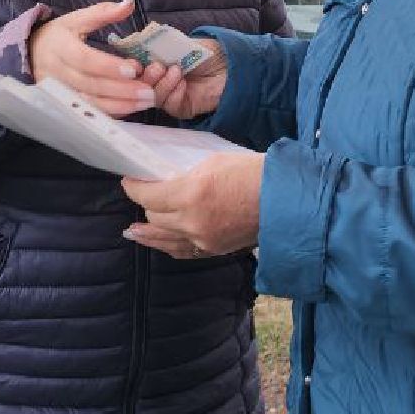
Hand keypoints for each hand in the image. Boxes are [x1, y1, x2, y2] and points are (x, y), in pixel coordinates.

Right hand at [29, 0, 154, 117]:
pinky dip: (112, 112)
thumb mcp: (76, 19)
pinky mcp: (66, 104)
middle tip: (148, 91)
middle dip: (121, 89)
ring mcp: (61, 92)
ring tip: (146, 102)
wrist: (32, 54)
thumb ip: (102, 12)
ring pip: (91, 103)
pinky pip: (90, 112)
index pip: (84, 59)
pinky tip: (132, 108)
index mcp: (60, 47)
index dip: (108, 66)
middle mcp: (58, 73)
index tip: (134, 68)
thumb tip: (129, 4)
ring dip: (120, 104)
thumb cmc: (59, 35)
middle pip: (90, 84)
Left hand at [121, 151, 262, 258]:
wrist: (285, 198)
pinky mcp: (214, 250)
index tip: (129, 181)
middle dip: (146, 205)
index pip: (148, 196)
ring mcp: (203, 239)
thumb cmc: (252, 172)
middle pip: (154, 217)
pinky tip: (158, 243)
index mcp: (190, 194)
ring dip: (148, 232)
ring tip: (132, 232)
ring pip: (164, 239)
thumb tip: (168, 182)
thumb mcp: (213, 162)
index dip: (134, 188)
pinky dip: (168, 245)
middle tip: (145, 195)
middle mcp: (192, 221)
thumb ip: (186, 175)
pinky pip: (182, 251)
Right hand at [137, 39, 227, 119]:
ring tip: (176, 71)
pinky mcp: (181, 108)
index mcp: (155, 62)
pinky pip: (168, 105)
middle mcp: (159, 80)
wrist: (232, 65)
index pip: (135, 69)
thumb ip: (159, 46)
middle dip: (146, 76)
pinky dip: (173, 93)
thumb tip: (138, 44)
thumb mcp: (181, 44)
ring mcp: (169, 95)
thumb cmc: (208, 51)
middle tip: (157, 67)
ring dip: (161, 84)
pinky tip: (183, 83)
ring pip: (152, 96)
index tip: (135, 62)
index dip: (132, 67)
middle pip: (139, 86)